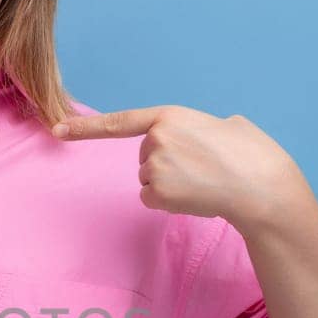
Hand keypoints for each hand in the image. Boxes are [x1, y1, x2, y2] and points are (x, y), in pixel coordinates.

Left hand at [50, 106, 306, 229]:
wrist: (259, 185)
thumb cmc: (252, 155)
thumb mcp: (228, 125)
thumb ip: (204, 126)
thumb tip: (213, 133)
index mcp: (170, 116)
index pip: (120, 121)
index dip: (85, 127)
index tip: (57, 129)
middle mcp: (155, 139)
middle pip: (144, 157)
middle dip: (166, 163)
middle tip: (201, 166)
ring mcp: (154, 167)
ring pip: (149, 180)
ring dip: (171, 184)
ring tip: (203, 181)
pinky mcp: (157, 193)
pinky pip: (152, 199)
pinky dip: (170, 202)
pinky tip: (195, 196)